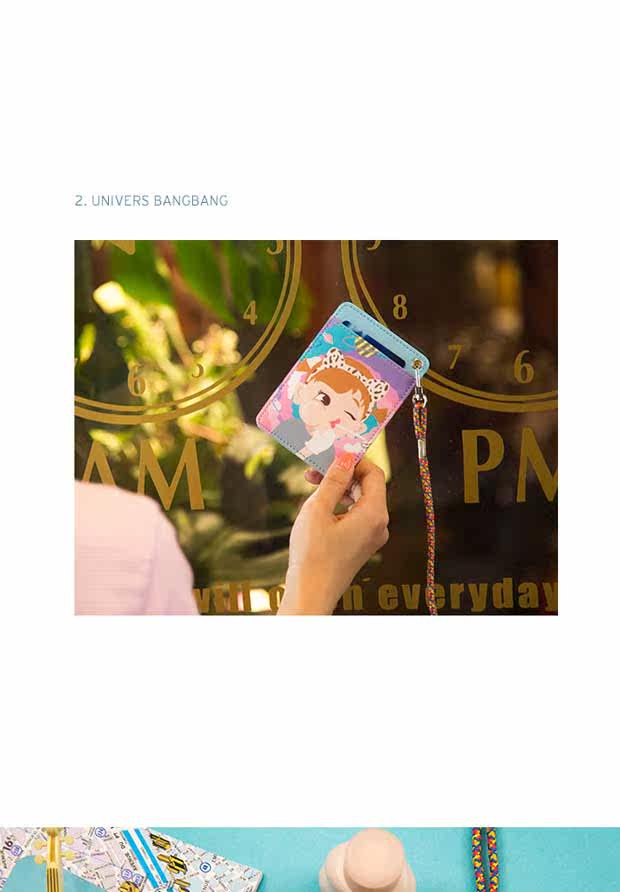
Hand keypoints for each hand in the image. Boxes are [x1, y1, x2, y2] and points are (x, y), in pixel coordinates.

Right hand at [278, 455, 388, 614]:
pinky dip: (340, 504)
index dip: (354, 459)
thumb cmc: (312, 554)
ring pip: (360, 500)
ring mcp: (372, 536)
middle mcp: (379, 524)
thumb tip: (345, 456)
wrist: (310, 593)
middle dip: (342, 472)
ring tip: (311, 483)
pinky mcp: (362, 544)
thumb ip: (334, 479)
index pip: (373, 473)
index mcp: (374, 514)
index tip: (332, 452)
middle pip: (367, 486)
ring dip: (338, 487)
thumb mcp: (318, 509)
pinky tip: (319, 503)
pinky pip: (356, 515)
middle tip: (315, 467)